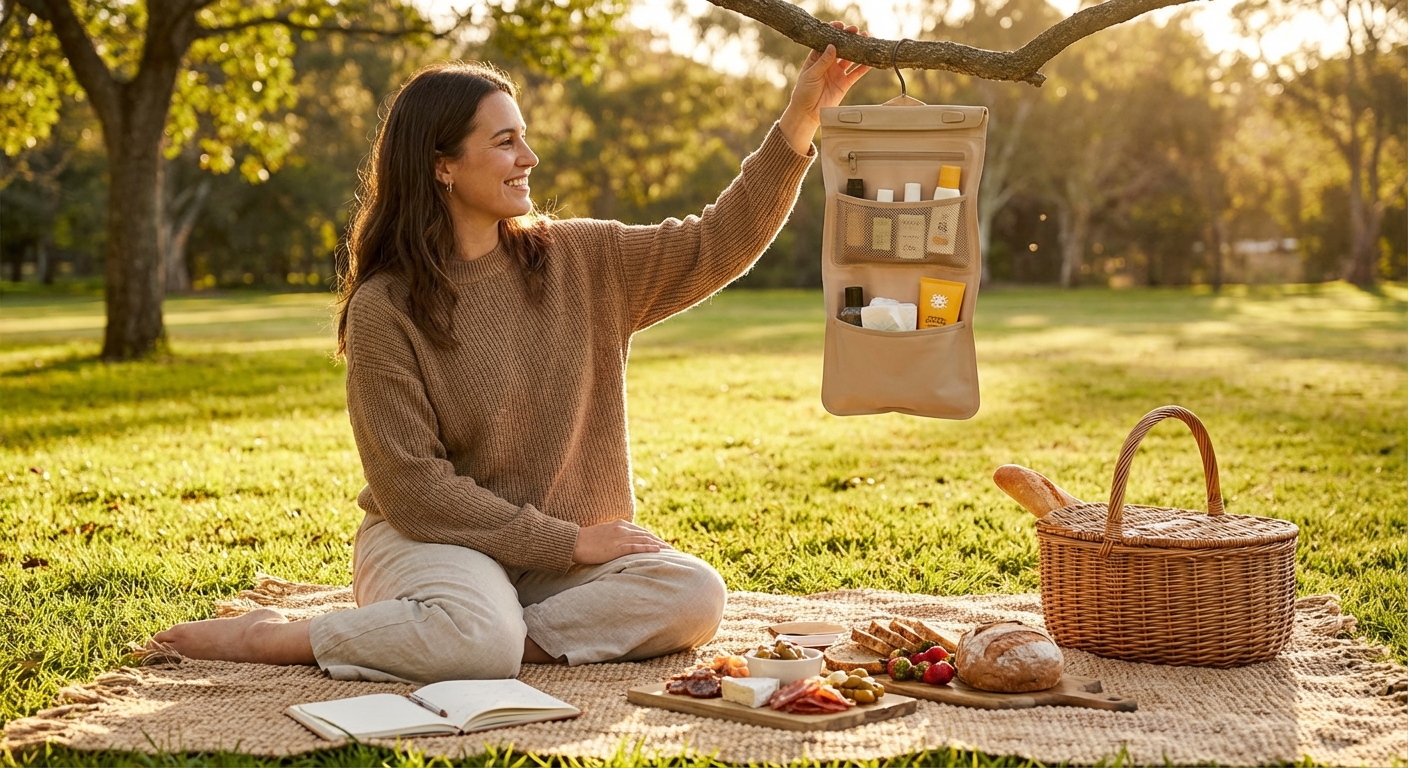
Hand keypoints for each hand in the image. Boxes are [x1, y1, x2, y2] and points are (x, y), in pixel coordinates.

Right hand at [571, 520, 671, 563]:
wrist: (574, 542)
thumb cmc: (586, 541)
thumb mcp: (604, 535)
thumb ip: (615, 537)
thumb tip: (622, 545)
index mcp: (620, 524)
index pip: (641, 531)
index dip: (653, 538)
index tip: (662, 544)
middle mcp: (623, 528)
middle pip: (646, 535)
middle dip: (659, 542)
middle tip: (671, 549)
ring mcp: (620, 537)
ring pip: (645, 540)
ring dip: (659, 546)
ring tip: (670, 552)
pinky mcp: (617, 547)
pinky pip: (637, 547)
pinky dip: (649, 548)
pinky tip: (659, 551)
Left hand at [779, 21, 871, 153]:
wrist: (807, 113)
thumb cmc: (804, 93)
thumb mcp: (811, 75)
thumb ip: (823, 61)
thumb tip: (832, 46)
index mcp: (816, 58)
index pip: (826, 42)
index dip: (834, 33)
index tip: (841, 26)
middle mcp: (828, 64)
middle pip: (841, 47)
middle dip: (848, 38)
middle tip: (856, 31)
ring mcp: (837, 73)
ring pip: (850, 58)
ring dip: (858, 49)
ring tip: (866, 39)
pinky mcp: (844, 83)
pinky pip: (856, 73)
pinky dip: (863, 67)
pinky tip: (870, 59)